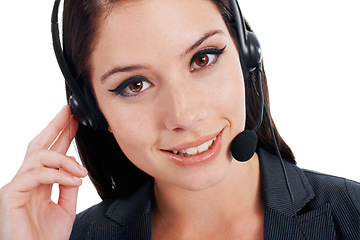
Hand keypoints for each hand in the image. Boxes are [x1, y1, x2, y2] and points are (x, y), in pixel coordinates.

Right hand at [0, 106, 87, 239]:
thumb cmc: (46, 238)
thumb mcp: (66, 207)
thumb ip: (68, 186)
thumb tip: (75, 169)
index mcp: (38, 183)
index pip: (49, 152)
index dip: (62, 134)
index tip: (74, 120)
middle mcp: (25, 181)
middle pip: (37, 145)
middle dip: (54, 126)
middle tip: (69, 113)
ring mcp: (16, 186)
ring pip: (39, 157)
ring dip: (65, 160)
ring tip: (81, 172)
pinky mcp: (10, 195)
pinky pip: (35, 175)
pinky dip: (58, 175)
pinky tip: (74, 181)